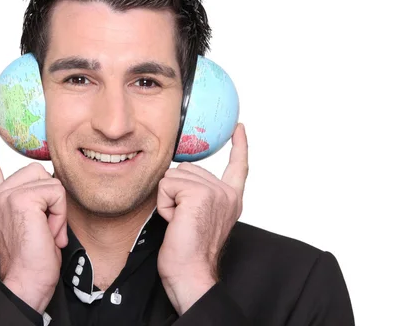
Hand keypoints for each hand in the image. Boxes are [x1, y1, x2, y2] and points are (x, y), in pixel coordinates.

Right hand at [0, 120, 67, 313]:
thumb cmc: (32, 259)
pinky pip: (56, 192)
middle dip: (51, 199)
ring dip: (57, 208)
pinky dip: (59, 214)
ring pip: (50, 181)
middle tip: (45, 227)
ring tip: (47, 230)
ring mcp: (6, 196)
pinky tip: (49, 232)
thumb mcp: (30, 222)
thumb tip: (51, 183)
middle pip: (38, 171)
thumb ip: (32, 200)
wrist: (26, 282)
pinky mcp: (21, 199)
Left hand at [157, 123, 247, 314]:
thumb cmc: (188, 251)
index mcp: (230, 199)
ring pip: (173, 176)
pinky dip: (164, 204)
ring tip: (180, 221)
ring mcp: (215, 192)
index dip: (239, 145)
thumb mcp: (199, 217)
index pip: (238, 166)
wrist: (190, 273)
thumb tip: (179, 174)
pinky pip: (166, 185)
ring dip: (168, 199)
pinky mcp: (199, 195)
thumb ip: (198, 195)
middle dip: (175, 192)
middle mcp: (227, 193)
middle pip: (186, 168)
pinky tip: (176, 222)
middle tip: (183, 219)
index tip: (239, 129)